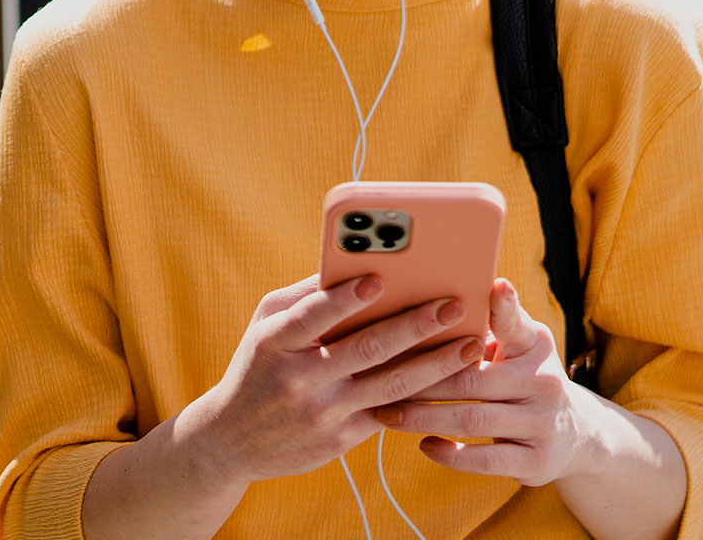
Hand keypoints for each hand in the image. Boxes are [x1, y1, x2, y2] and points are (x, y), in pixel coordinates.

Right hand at [180, 274, 484, 486]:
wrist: (231, 441)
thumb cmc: (256, 366)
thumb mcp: (265, 325)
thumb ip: (306, 297)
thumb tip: (351, 262)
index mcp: (276, 342)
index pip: (314, 315)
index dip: (346, 298)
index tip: (380, 278)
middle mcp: (300, 377)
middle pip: (366, 348)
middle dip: (415, 325)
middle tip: (452, 304)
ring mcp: (323, 412)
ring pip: (390, 385)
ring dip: (436, 364)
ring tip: (471, 343)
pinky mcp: (340, 438)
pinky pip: (390, 412)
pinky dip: (424, 394)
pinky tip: (454, 379)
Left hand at [372, 278, 604, 486]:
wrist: (577, 434)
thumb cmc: (527, 375)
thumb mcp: (522, 344)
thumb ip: (494, 320)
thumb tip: (450, 289)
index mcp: (535, 345)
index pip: (515, 323)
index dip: (504, 306)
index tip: (492, 284)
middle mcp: (543, 382)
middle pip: (471, 380)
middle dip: (421, 380)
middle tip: (378, 377)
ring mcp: (541, 424)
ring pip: (471, 420)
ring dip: (423, 418)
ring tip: (386, 413)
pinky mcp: (536, 462)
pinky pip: (484, 460)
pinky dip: (450, 454)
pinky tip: (424, 445)